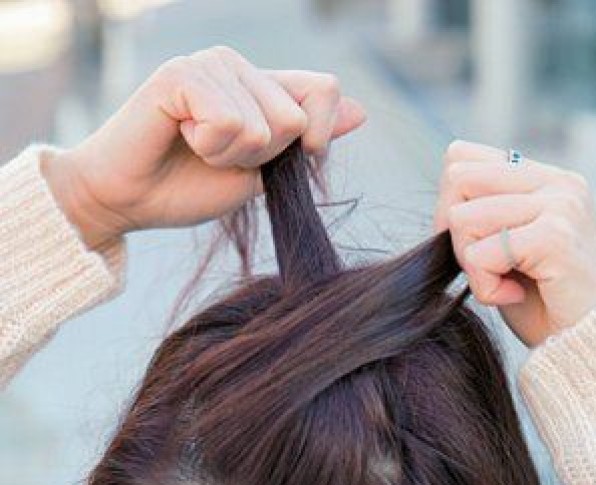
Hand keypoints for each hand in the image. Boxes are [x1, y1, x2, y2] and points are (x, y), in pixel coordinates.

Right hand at [55, 45, 365, 244]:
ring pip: (263, 125)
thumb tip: (359, 112)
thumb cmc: (186, 189)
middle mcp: (238, 66)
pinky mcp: (181, 72)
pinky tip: (179, 136)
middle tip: (214, 158)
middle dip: (260, 158)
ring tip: (194, 149)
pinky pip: (228, 121)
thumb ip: (302, 143)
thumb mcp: (259, 173)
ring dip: (229, 156)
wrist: (128, 202)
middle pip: (295, 118)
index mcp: (260, 87)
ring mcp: (210, 63)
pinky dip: (208, 146)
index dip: (317, 137)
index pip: (323, 91)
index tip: (280, 161)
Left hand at [432, 139, 595, 347]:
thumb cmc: (541, 301)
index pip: (461, 157)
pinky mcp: (554, 237)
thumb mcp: (506, 245)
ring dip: (471, 267)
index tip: (473, 245)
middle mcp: (556, 182)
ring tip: (504, 283)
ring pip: (462, 219)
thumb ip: (483, 211)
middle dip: (454, 234)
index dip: (448, 205)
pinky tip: (512, 295)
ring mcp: (559, 205)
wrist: (580, 340)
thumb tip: (445, 193)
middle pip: (457, 179)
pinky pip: (479, 254)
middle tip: (484, 267)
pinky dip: (485, 287)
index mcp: (544, 177)